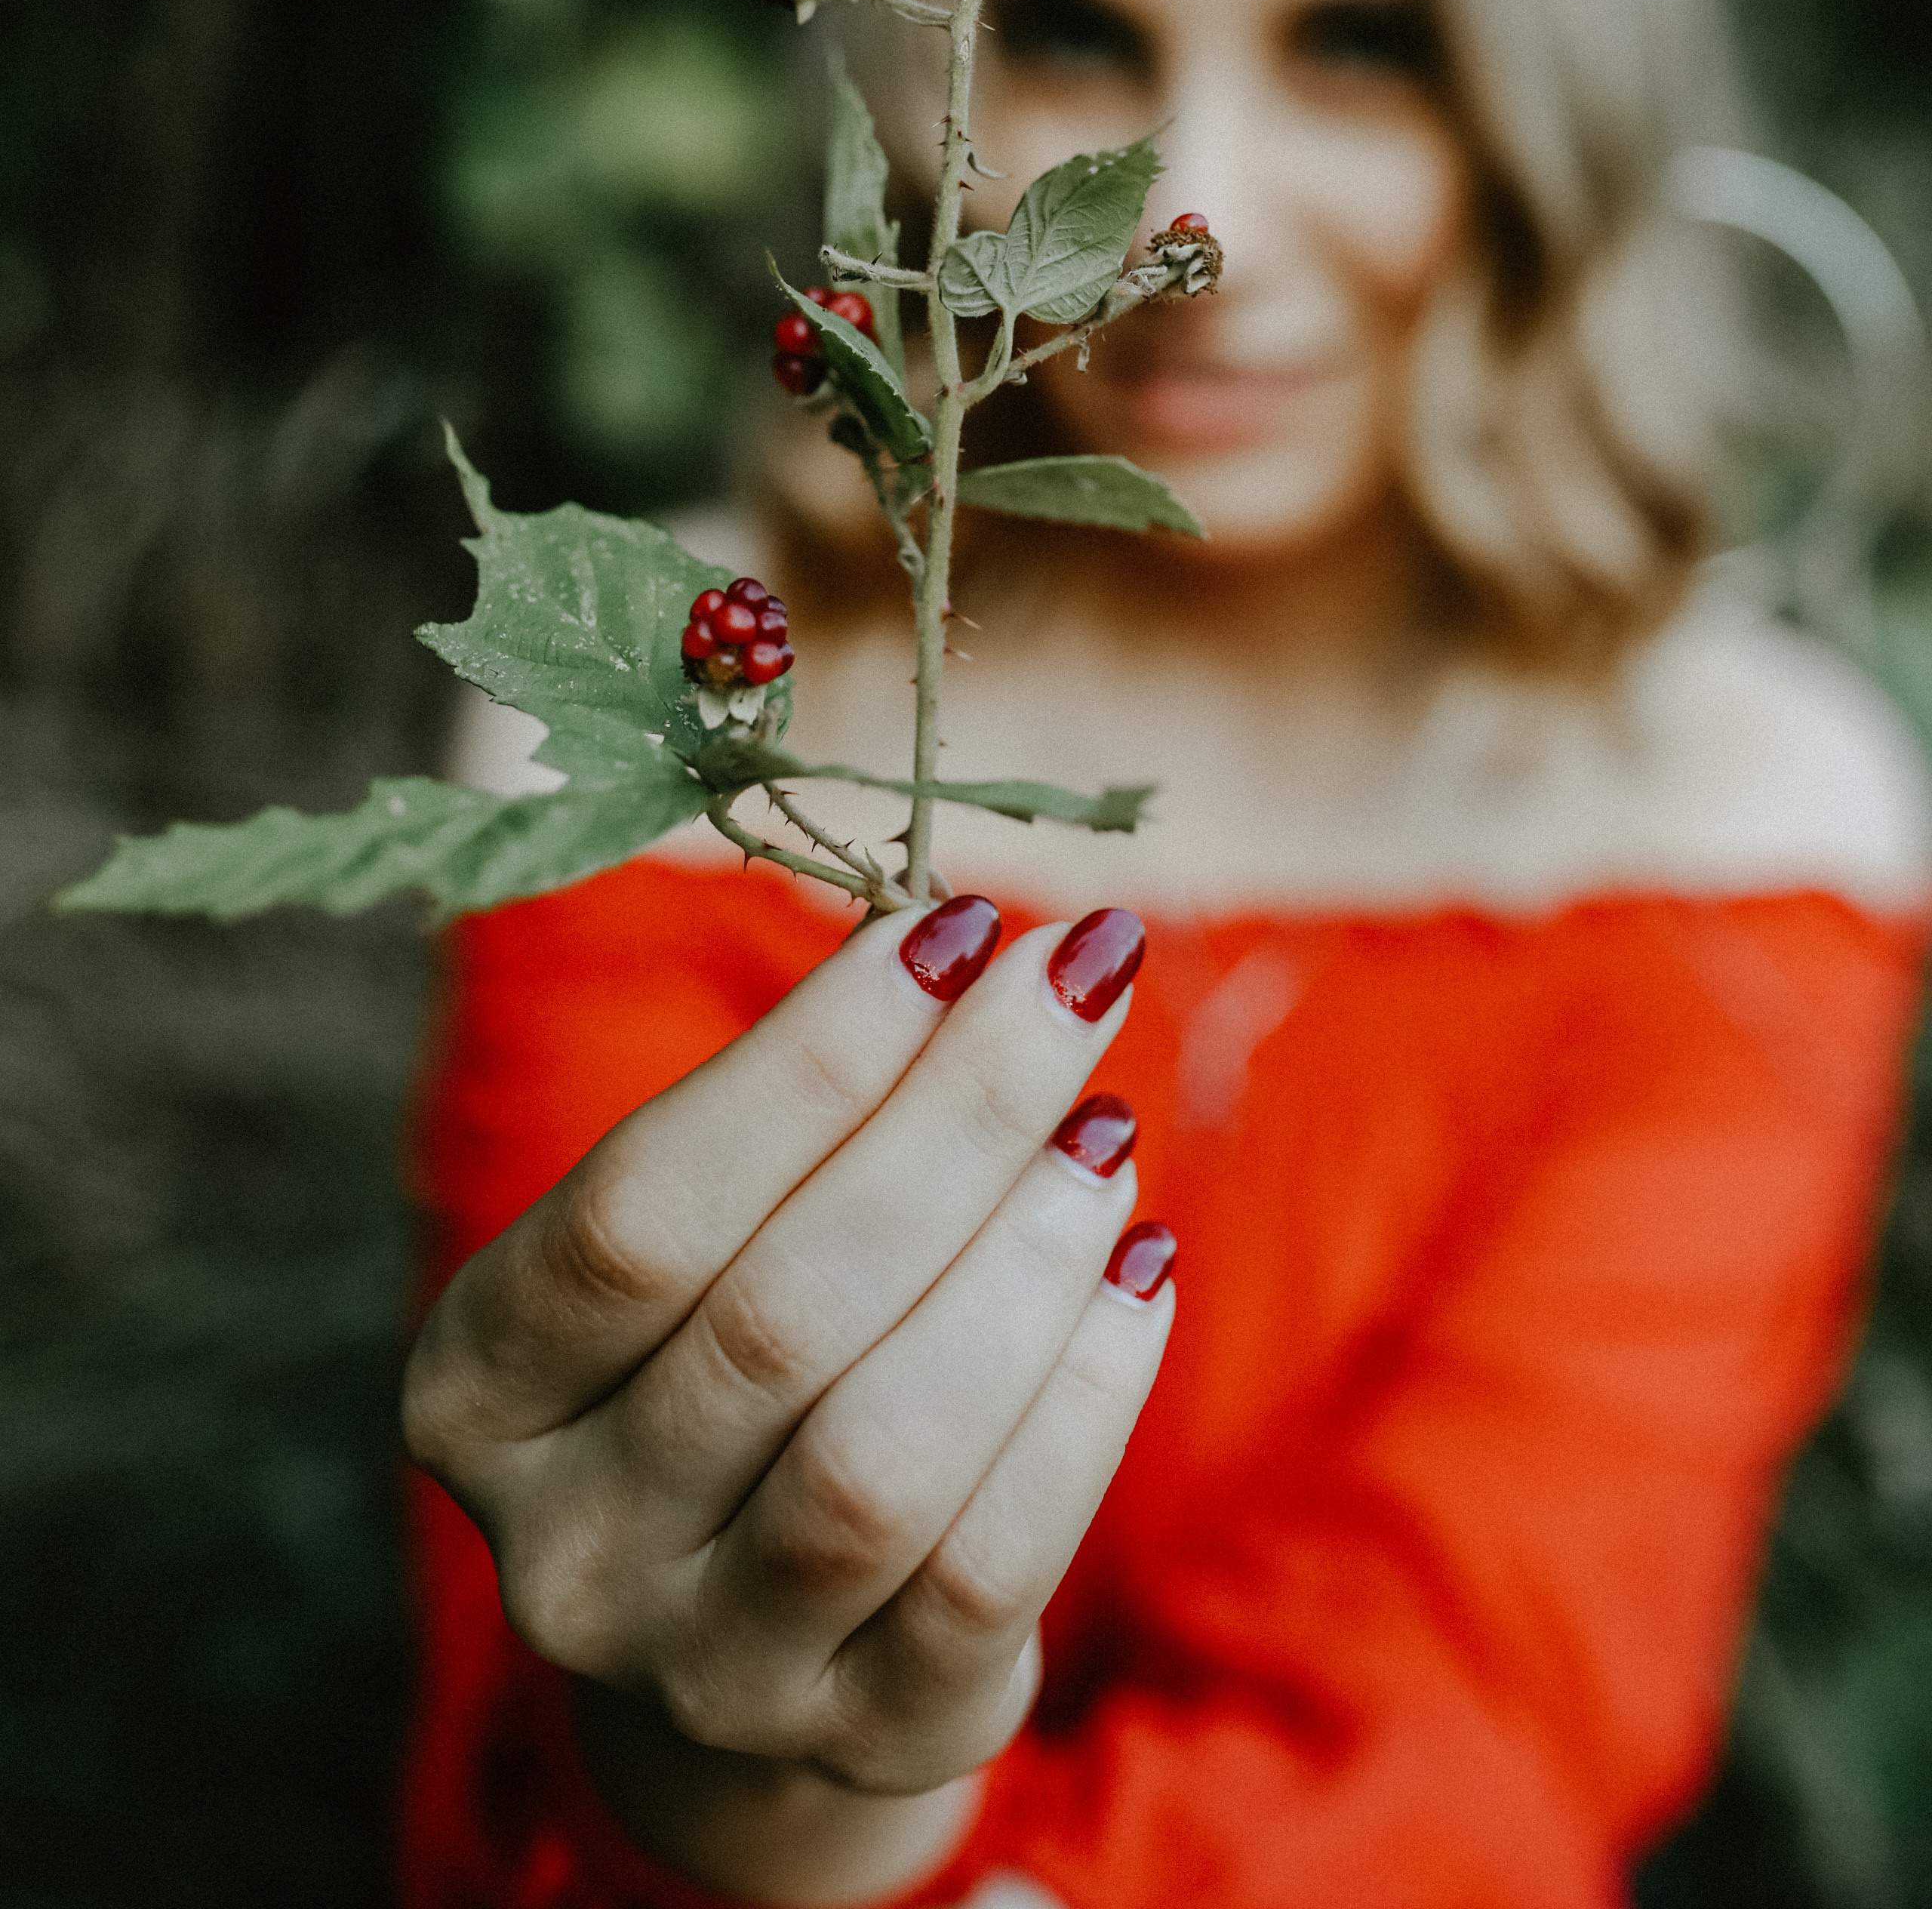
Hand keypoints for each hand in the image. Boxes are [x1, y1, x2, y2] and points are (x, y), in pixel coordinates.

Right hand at [402, 899, 1174, 1900]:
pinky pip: (996, 1559)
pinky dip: (1086, 1397)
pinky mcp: (868, 1731)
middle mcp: (567, 1548)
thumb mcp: (700, 1240)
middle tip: (1077, 974)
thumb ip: (791, 1114)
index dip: (809, 1060)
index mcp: (476, 1389)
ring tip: (1107, 1127)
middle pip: (780, 1312)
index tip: (952, 924)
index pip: (639, 1209)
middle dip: (956, 1114)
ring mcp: (708, 1668)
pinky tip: (1140, 1268)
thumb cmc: (720, 1358)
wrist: (743, 1635)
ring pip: (887, 1450)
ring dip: (1025, 1257)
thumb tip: (964, 944)